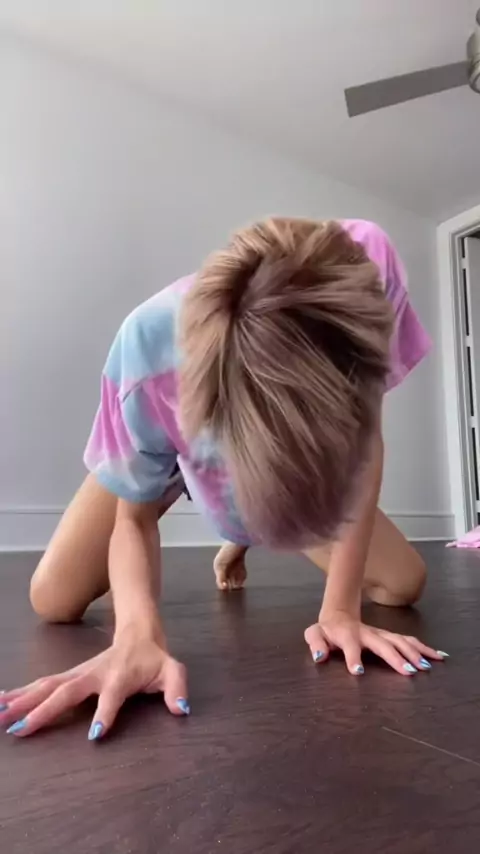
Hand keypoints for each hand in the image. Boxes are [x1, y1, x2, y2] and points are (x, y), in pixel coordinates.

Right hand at [0, 629, 188, 738]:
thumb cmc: (154, 659)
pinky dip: (21, 693)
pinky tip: (2, 702)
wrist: (138, 632)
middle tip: (22, 729)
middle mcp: (94, 674)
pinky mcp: (69, 675)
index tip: (95, 735)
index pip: (113, 696)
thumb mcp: (172, 671)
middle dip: (45, 710)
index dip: (106, 713)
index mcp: (120, 677)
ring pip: (48, 686)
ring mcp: (78, 673)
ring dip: (23, 700)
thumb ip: (177, 688)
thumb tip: (181, 709)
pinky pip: (42, 685)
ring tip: (1, 714)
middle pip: (67, 691)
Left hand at [304, 610, 446, 675]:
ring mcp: (381, 633)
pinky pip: (409, 641)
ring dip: (414, 653)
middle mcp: (368, 633)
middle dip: (396, 657)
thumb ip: (315, 643)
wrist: (340, 615)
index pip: (350, 645)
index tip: (357, 672)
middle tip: (409, 672)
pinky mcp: (390, 636)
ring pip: (400, 641)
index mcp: (347, 635)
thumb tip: (319, 656)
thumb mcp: (314, 634)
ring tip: (427, 666)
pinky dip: (424, 648)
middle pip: (383, 644)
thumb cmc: (327, 630)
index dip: (352, 657)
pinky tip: (439, 656)